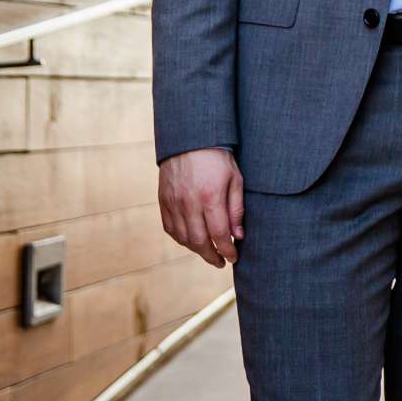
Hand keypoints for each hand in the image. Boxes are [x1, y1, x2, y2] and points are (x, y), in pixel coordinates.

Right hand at [159, 147, 243, 266]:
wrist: (189, 138)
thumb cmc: (218, 158)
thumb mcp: (235, 179)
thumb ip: (236, 209)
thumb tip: (238, 236)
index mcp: (210, 197)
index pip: (219, 235)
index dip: (227, 251)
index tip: (233, 257)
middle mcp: (189, 203)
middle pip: (199, 241)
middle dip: (211, 256)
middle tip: (221, 262)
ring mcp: (173, 203)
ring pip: (183, 238)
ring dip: (196, 250)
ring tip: (208, 253)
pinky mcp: (163, 201)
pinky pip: (170, 228)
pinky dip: (181, 239)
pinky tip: (191, 241)